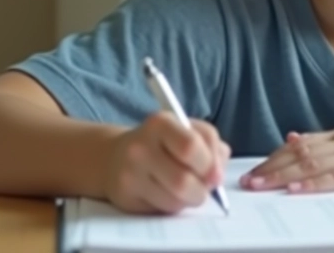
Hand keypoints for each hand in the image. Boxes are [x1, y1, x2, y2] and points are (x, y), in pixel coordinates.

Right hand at [103, 112, 229, 213]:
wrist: (115, 156)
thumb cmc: (163, 143)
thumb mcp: (189, 130)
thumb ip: (211, 145)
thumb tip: (217, 175)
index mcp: (161, 123)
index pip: (190, 146)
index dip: (209, 164)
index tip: (216, 173)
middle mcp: (141, 148)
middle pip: (182, 181)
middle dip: (202, 189)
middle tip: (205, 187)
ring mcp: (130, 174)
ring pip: (174, 200)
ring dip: (189, 199)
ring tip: (188, 190)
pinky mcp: (126, 198)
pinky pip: (162, 209)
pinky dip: (174, 205)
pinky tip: (169, 194)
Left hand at [240, 118, 333, 193]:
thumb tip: (297, 139)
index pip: (302, 144)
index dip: (275, 157)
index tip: (255, 168)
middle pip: (301, 154)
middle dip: (271, 168)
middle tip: (248, 181)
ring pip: (313, 164)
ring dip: (284, 176)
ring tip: (261, 186)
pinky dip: (315, 184)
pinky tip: (298, 189)